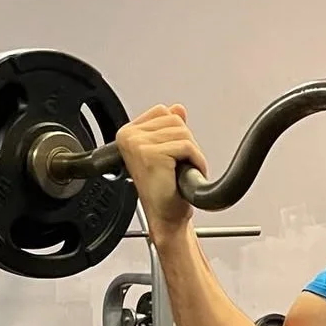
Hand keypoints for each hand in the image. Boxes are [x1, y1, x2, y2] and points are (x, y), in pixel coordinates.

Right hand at [115, 104, 208, 237]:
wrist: (166, 217)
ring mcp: (138, 145)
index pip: (163, 112)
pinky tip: (185, 175)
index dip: (176, 133)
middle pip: (175, 120)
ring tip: (181, 172)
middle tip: (178, 167)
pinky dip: (196, 161)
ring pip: (183, 132)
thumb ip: (170, 128)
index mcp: (128, 133)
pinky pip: (187, 146)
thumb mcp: (168, 152)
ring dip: (192, 154)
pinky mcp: (151, 154)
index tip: (172, 155)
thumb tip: (177, 108)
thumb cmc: (165, 191)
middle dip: (186, 143)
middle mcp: (129, 137)